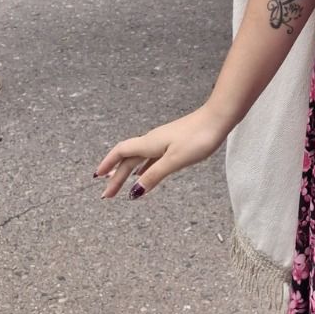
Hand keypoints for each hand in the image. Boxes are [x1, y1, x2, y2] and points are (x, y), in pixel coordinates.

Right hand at [95, 105, 228, 198]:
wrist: (219, 118)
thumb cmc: (198, 137)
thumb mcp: (175, 160)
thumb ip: (154, 175)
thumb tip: (133, 192)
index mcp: (149, 143)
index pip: (121, 152)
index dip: (107, 164)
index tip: (96, 177)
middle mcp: (153, 141)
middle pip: (128, 159)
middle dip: (115, 176)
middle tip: (106, 196)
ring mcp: (164, 141)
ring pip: (139, 158)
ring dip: (127, 172)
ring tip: (120, 186)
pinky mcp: (174, 143)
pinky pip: (152, 157)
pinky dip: (144, 168)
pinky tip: (145, 174)